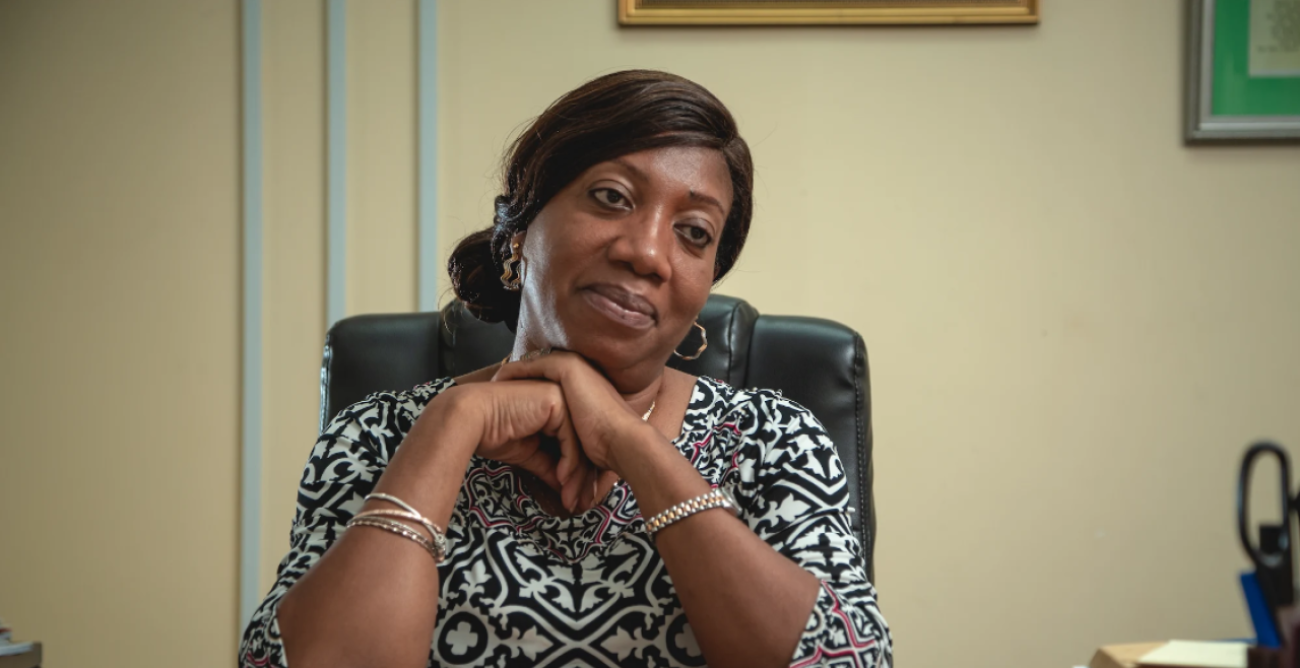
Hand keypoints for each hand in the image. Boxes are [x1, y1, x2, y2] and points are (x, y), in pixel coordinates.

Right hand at [424, 380, 588, 499]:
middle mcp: (563, 398)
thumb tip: (564, 488)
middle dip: (580, 478)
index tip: (574, 498)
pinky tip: (562, 480)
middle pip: (580, 443)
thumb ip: (550, 466)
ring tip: (570, 498)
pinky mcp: (556, 401)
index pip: (575, 444)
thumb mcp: (529, 453)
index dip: (576, 474)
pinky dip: (570, 462)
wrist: (470, 420)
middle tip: (578, 504)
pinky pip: (571, 438)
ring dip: (577, 475)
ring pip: (579, 443)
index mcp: (556, 408)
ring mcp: (561, 397)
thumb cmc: (493, 433)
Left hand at [491, 350, 654, 485]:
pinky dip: (514, 372)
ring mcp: (575, 367)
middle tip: (493, 389)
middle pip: (540, 374)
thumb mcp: (579, 445)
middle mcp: (581, 373)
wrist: (623, 442)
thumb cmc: (607, 450)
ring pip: (533, 367)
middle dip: (516, 382)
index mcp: (586, 389)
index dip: (527, 392)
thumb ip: (565, 450)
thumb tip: (558, 482)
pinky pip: (531, 365)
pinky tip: (498, 380)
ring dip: (512, 376)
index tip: (507, 403)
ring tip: (491, 384)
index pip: (550, 385)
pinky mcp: (567, 368)